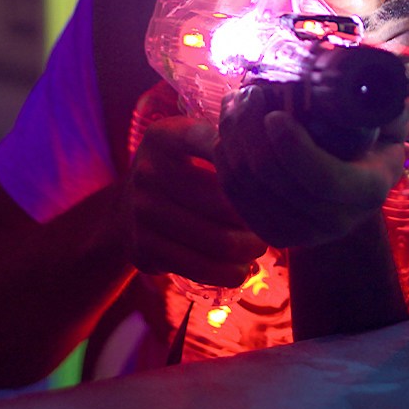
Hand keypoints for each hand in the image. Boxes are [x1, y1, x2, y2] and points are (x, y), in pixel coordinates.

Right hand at [120, 84, 266, 288]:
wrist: (124, 211)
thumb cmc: (179, 171)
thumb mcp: (189, 142)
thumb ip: (226, 136)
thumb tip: (283, 143)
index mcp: (164, 136)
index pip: (210, 141)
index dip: (247, 159)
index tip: (273, 171)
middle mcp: (148, 170)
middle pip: (224, 201)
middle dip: (259, 217)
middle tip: (275, 222)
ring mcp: (143, 211)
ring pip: (218, 240)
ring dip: (249, 249)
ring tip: (260, 246)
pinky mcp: (144, 247)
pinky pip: (200, 267)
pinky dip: (229, 272)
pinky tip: (242, 268)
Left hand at [215, 83, 408, 249]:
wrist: (356, 192)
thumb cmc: (375, 147)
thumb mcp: (391, 125)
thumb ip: (386, 103)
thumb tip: (373, 77)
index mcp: (367, 190)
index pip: (325, 179)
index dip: (294, 149)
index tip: (274, 114)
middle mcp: (335, 221)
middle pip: (275, 180)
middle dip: (250, 130)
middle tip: (248, 92)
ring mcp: (300, 233)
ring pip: (247, 186)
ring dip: (232, 138)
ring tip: (235, 101)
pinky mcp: (271, 233)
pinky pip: (235, 195)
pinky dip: (224, 157)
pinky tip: (226, 129)